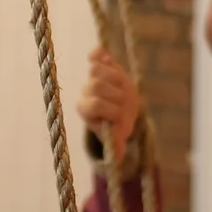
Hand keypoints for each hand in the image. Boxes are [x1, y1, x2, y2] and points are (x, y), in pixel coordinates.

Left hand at [77, 46, 141, 163]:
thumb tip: (118, 158)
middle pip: (95, 85)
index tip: (121, 117)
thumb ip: (116, 146)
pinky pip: (97, 54)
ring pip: (98, 69)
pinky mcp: (102, 63)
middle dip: (115, 95)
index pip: (94, 104)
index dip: (110, 110)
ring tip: (124, 88)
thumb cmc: (118, 124)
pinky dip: (100, 53)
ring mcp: (94, 77)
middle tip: (125, 102)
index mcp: (86, 109)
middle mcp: (87, 91)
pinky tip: (106, 57)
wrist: (121, 107)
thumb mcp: (117, 136)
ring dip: (115, 78)